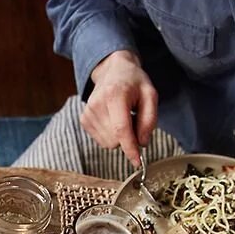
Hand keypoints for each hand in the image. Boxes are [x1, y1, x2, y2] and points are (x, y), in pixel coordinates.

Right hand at [83, 50, 157, 165]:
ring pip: (108, 143)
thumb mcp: (150, 95)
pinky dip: (111, 135)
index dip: (130, 148)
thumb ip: (149, 120)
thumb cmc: (133, 82)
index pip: (121, 129)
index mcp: (114, 96)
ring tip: (122, 117)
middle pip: (115, 140)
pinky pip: (102, 141)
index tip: (137, 162)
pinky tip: (113, 120)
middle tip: (134, 120)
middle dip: (128, 137)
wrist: (112, 70)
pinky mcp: (84, 120)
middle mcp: (97, 105)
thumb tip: (142, 143)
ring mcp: (88, 113)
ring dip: (119, 136)